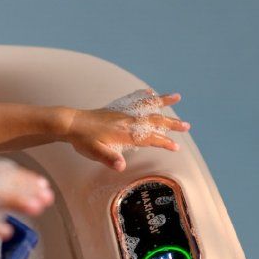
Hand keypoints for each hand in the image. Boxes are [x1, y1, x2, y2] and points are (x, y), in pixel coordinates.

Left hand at [66, 90, 187, 170]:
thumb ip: (109, 158)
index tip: (176, 147)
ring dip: (163, 103)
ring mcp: (123, 112)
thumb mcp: (95, 152)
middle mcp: (127, 120)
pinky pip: (134, 100)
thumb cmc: (83, 140)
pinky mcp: (116, 109)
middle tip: (187, 126)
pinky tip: (150, 92)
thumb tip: (121, 166)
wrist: (71, 123)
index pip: (149, 138)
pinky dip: (144, 96)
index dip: (164, 142)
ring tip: (177, 97)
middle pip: (154, 120)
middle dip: (171, 124)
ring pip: (147, 107)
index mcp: (125, 132)